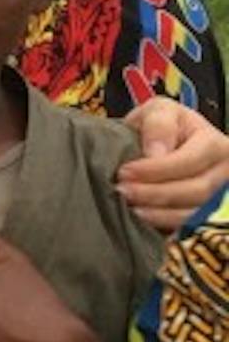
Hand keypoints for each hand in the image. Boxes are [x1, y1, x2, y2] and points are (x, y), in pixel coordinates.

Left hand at [119, 99, 228, 233]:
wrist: (161, 148)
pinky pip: (191, 228)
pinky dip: (166, 226)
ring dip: (159, 213)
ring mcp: (221, 198)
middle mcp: (226, 172)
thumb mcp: (158, 112)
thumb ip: (158, 125)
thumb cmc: (160, 128)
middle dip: (155, 192)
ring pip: (196, 213)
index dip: (157, 169)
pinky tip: (144, 222)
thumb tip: (156, 153)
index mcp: (216, 144)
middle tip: (122, 191)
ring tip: (129, 208)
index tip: (124, 172)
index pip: (191, 160)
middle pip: (196, 190)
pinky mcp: (208, 217)